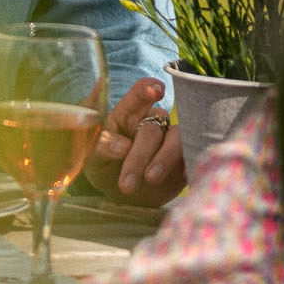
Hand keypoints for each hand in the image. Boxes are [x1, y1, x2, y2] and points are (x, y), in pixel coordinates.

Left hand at [83, 77, 184, 205]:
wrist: (118, 193)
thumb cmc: (102, 164)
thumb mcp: (92, 154)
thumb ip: (102, 145)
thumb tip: (122, 147)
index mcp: (127, 114)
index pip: (139, 95)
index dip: (147, 89)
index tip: (155, 90)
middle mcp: (152, 123)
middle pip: (152, 129)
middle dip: (140, 155)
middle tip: (126, 183)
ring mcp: (170, 142)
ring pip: (176, 141)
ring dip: (164, 159)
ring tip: (150, 178)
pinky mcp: (183, 162)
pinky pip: (192, 159)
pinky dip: (186, 167)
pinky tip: (178, 178)